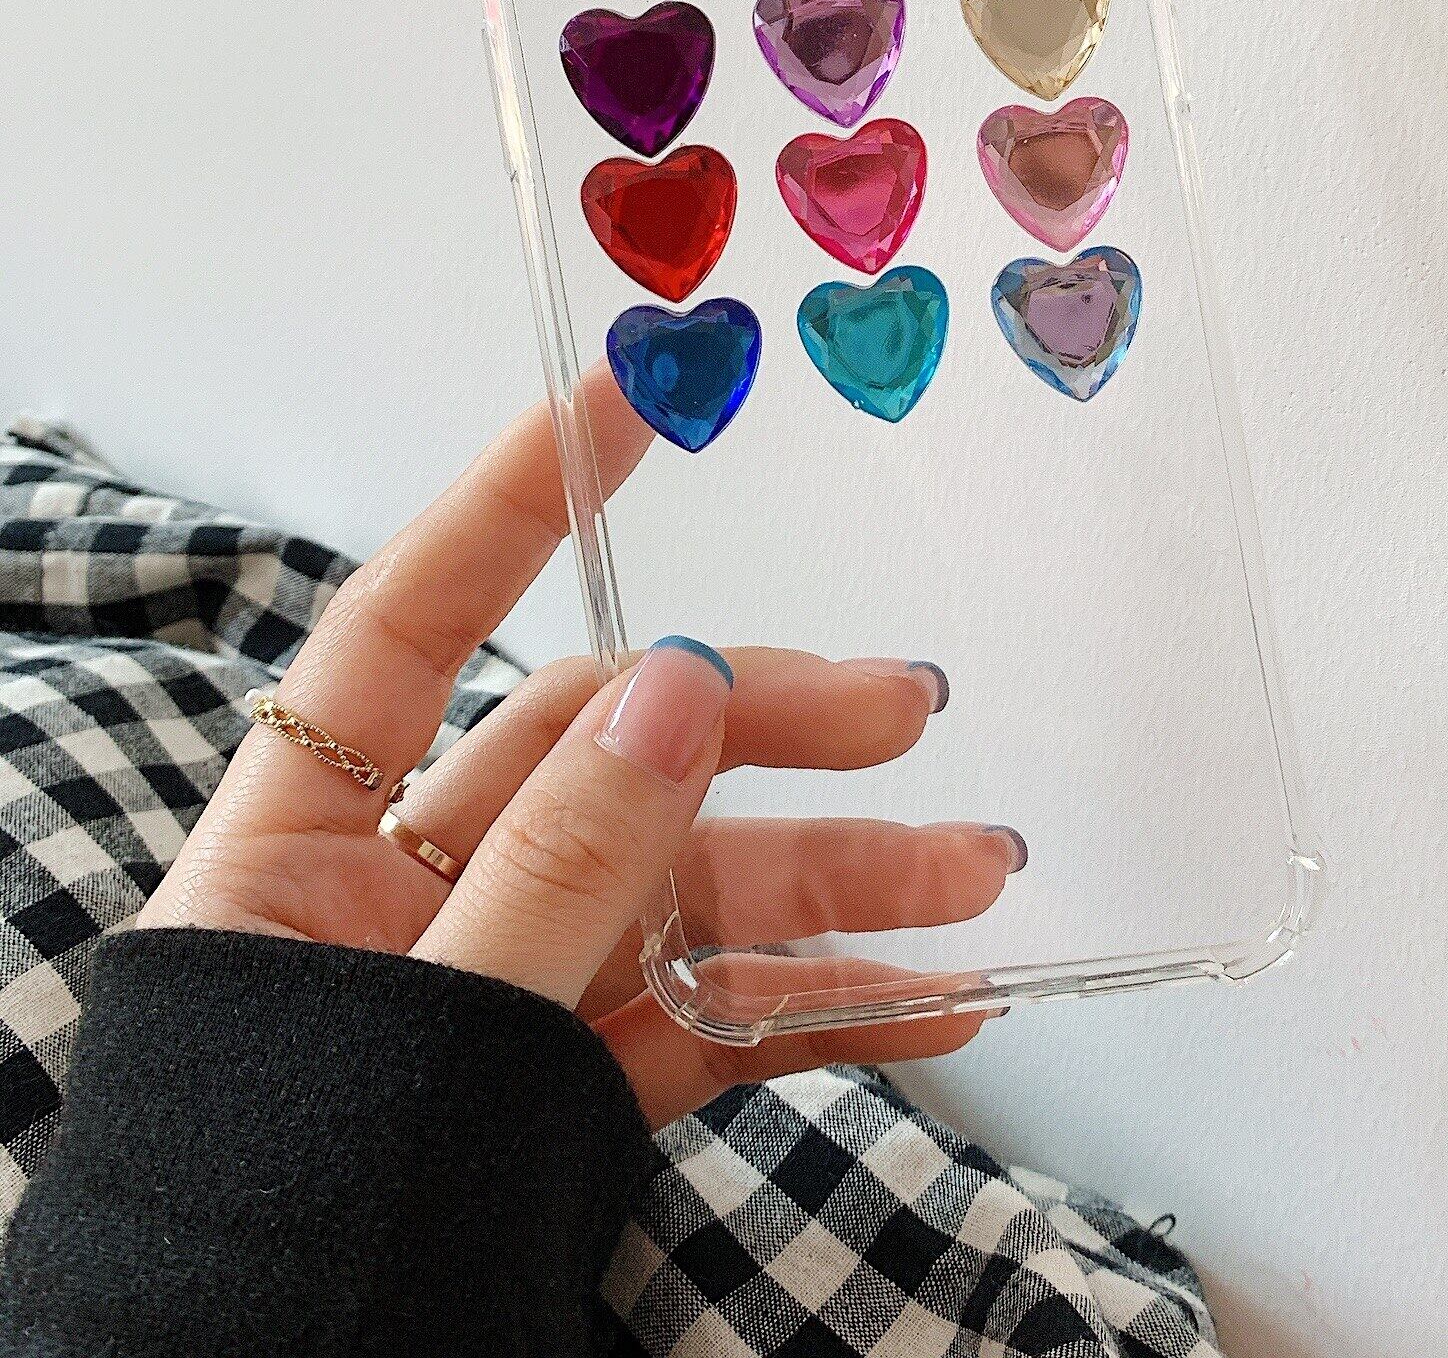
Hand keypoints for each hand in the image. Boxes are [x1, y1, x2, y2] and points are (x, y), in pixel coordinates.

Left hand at [136, 365, 1017, 1123]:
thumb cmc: (280, 1240)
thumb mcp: (419, 1038)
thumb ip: (555, 870)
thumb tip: (678, 686)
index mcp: (305, 848)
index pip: (410, 623)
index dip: (510, 504)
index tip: (624, 402)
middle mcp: (414, 891)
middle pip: (607, 750)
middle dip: (762, 725)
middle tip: (903, 710)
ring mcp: (512, 982)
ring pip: (689, 887)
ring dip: (838, 880)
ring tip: (974, 877)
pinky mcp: (582, 1079)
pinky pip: (714, 1013)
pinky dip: (820, 1002)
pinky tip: (932, 997)